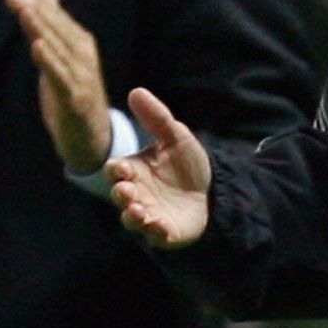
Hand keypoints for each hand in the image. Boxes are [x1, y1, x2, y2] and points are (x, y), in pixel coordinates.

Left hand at [8, 0, 111, 173]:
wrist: (92, 139)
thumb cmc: (73, 93)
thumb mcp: (60, 58)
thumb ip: (51, 27)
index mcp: (81, 45)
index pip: (58, 20)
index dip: (38, 4)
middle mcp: (84, 58)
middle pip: (58, 30)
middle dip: (36, 12)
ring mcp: (81, 79)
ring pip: (60, 49)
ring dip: (43, 29)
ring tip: (26, 12)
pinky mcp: (75, 100)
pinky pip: (61, 77)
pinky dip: (50, 61)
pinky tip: (38, 47)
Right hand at [108, 87, 211, 248]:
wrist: (212, 193)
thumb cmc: (186, 165)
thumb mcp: (175, 138)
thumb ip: (156, 118)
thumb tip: (136, 90)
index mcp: (133, 171)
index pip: (114, 170)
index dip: (115, 170)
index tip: (122, 168)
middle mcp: (136, 194)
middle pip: (119, 195)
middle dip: (121, 193)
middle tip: (128, 191)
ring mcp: (148, 214)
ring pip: (131, 218)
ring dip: (132, 215)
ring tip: (140, 211)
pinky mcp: (164, 233)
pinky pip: (154, 236)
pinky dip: (154, 232)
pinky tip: (160, 225)